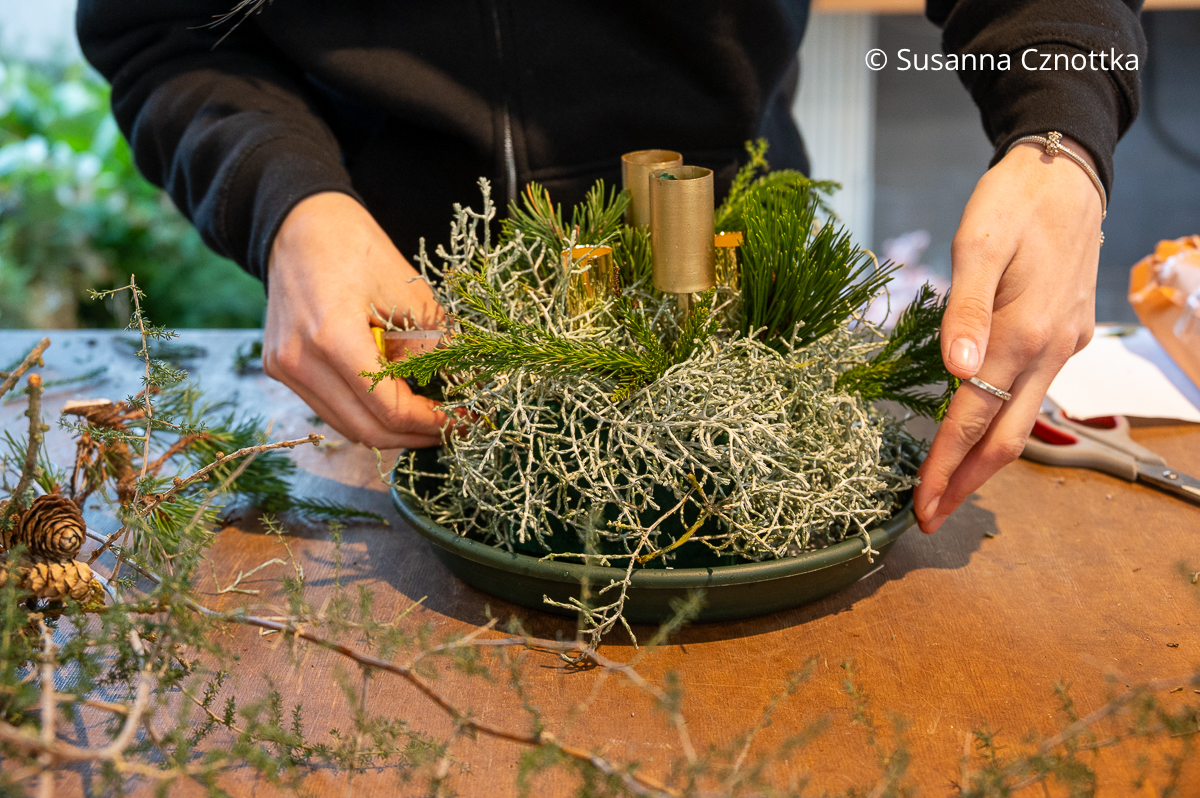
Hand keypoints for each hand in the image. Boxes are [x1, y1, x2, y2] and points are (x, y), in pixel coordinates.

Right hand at [263, 191, 448, 448]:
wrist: (298, 223)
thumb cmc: (355, 246)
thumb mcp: (407, 291)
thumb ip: (433, 343)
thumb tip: (463, 386)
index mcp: (332, 338)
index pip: (389, 408)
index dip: (432, 421)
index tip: (464, 418)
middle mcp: (299, 362)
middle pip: (367, 430)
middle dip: (415, 435)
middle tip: (452, 426)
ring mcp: (283, 368)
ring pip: (347, 426)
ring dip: (390, 429)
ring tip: (428, 416)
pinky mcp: (280, 368)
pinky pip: (330, 408)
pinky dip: (365, 412)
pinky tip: (395, 399)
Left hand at [914, 136, 1102, 532]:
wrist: (1069, 172)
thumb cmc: (1013, 201)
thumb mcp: (977, 243)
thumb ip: (965, 310)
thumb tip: (956, 373)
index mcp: (1023, 332)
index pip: (973, 418)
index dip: (944, 465)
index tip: (920, 504)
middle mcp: (1051, 350)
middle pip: (1008, 440)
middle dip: (966, 483)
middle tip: (930, 517)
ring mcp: (1065, 346)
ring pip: (1025, 421)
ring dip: (986, 459)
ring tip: (948, 485)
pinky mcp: (1067, 335)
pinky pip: (1034, 393)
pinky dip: (1004, 422)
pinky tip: (979, 428)